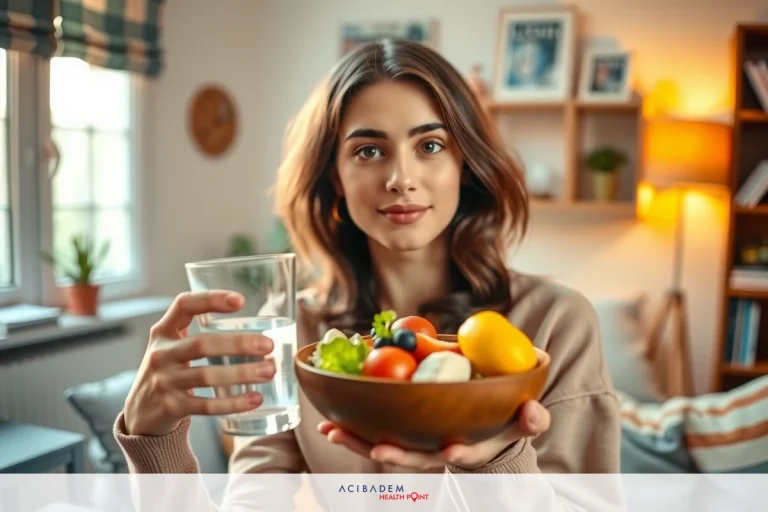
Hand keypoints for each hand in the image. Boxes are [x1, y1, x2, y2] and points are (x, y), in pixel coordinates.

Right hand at [123, 290, 276, 436]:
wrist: (140, 412)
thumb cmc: (169, 371)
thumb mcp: (173, 346)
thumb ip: (201, 333)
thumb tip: (258, 328)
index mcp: (163, 331)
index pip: (183, 305)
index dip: (210, 299)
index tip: (240, 301)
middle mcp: (161, 354)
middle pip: (201, 344)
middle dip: (238, 343)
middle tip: (268, 345)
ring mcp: (164, 382)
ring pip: (207, 376)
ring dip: (242, 373)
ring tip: (268, 371)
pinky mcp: (171, 408)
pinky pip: (207, 405)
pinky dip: (233, 403)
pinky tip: (255, 398)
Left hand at [318, 400, 549, 470]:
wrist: (479, 431)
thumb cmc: (500, 423)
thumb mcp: (521, 422)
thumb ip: (530, 419)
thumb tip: (534, 412)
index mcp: (469, 445)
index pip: (465, 450)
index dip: (459, 451)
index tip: (452, 447)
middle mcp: (437, 449)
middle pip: (416, 457)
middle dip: (396, 454)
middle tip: (378, 448)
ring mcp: (415, 445)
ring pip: (386, 447)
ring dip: (359, 441)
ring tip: (332, 432)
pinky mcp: (399, 434)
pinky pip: (373, 432)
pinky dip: (352, 430)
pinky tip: (328, 423)